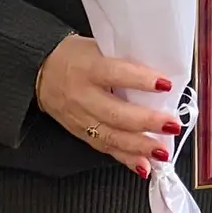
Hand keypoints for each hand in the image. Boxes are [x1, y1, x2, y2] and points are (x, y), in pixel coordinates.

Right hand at [35, 34, 178, 176]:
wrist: (39, 72)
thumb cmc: (73, 57)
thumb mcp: (96, 47)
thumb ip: (124, 60)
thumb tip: (158, 75)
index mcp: (88, 67)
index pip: (117, 73)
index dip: (141, 80)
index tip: (165, 84)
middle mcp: (83, 95)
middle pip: (116, 112)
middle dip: (147, 122)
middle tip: (171, 124)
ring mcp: (80, 117)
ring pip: (111, 136)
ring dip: (139, 147)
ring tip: (162, 152)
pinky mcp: (80, 133)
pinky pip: (105, 148)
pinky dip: (126, 158)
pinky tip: (143, 165)